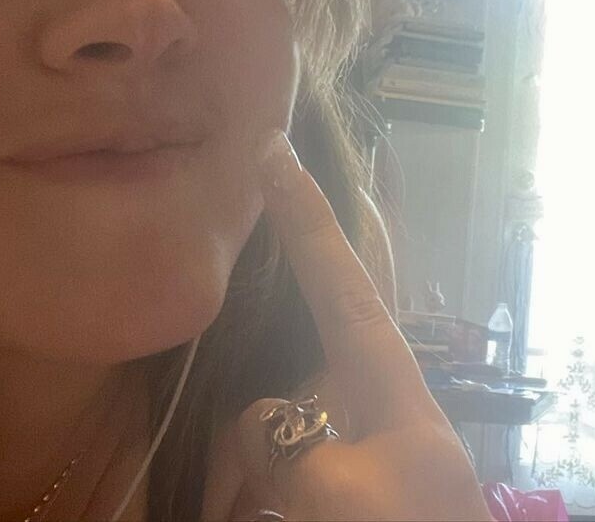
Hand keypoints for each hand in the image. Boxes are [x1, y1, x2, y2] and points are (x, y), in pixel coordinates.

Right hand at [201, 130, 493, 521]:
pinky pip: (261, 490)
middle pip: (272, 398)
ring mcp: (340, 460)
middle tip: (242, 512)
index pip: (337, 277)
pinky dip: (248, 510)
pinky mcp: (320, 498)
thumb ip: (287, 447)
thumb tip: (257, 441)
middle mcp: (362, 411)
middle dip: (243, 453)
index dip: (301, 211)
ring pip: (256, 454)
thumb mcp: (347, 495)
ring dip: (241, 499)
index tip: (271, 146)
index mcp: (388, 385)